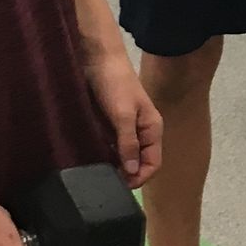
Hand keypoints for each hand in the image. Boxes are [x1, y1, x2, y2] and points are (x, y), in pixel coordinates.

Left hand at [83, 44, 162, 185]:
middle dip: (126, 175)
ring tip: (97, 174)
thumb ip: (128, 144)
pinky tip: (92, 160)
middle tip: (105, 183)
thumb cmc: (115, 84)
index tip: (120, 186)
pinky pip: (110, 148)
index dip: (140, 178)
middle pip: (139, 163)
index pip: (153, 164)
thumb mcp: (123, 115)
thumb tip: (132, 172)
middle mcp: (141, 133)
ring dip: (114, 167)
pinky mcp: (109, 126)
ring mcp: (125, 130)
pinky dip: (104, 156)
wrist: (97, 59)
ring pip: (124, 157)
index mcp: (152, 129)